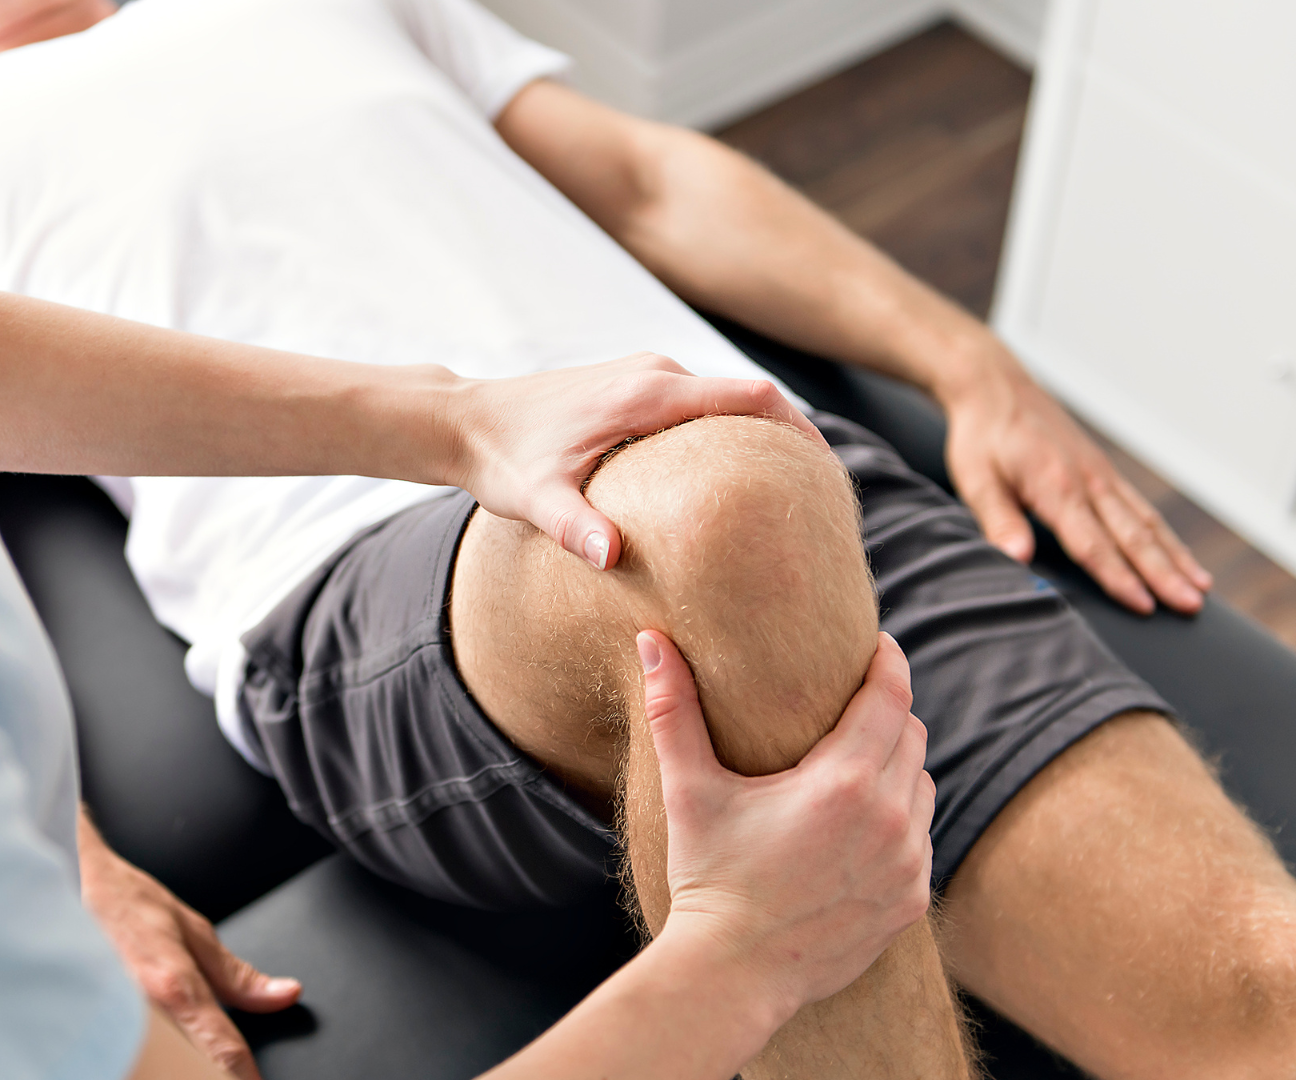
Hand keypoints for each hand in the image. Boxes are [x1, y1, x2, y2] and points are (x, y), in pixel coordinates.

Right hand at [76, 810, 297, 1079]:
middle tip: (224, 1068)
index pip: (223, 1051)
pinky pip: (127, 1053)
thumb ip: (237, 976)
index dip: (245, 1078)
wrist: (64, 886)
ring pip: (156, 1064)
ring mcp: (112, 1023)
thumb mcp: (193, 931)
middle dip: (210, 1071)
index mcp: (174, 986)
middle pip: (188, 1068)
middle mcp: (141, 1012)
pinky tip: (152, 1058)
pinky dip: (144, 1058)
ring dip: (177, 1065)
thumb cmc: (124, 904)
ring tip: (188, 1060)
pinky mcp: (90, 1028)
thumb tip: (283, 995)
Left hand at [450, 352, 820, 570]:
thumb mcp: (534, 499)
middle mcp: (654, 372)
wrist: (463, 420)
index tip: (831, 474)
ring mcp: (645, 375)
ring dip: (760, 438)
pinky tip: (734, 482)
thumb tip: (614, 558)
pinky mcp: (634, 387)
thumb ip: (575, 527)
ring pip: (725, 401)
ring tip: (791, 494)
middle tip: (825, 498)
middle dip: (791, 441)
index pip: (751, 397)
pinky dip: (728, 436)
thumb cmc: (500, 458)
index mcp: (647, 392)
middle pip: (751, 398)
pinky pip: (700, 406)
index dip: (800, 431)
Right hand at [639, 630, 933, 1014]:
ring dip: (899, 768)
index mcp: (842, 783)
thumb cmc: (708, 877)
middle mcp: (889, 820)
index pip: (891, 698)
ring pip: (923, 788)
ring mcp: (907, 864)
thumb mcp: (689, 790)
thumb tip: (650, 641)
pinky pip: (922, 840)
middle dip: (889, 713)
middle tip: (857, 704)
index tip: (879, 645)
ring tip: (861, 763)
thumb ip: (673, 711)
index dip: (889, 663)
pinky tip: (864, 826)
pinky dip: (902, 822)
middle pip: (912, 737)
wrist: (732, 973)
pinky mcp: (911, 901)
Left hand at [941, 358, 1210, 614]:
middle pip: (1133, 536)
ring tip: (1201, 588)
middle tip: (1192, 606)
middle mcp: (1089, 481)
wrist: (995, 387)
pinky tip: (1178, 555)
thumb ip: (999, 519)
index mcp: (1057, 487)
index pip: (1092, 543)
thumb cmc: (982, 436)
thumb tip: (1017, 559)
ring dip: (1175, 557)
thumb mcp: (976, 479)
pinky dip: (1164, 535)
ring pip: (1147, 522)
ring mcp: (1100, 475)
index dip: (1118, 578)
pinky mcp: (1102, 470)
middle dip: (1165, 574)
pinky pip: (1140, 507)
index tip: (1144, 607)